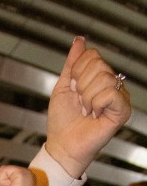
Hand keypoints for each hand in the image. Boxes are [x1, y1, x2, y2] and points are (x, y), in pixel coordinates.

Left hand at [46, 37, 130, 177]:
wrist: (62, 145)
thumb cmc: (62, 121)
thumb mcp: (63, 87)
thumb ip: (71, 64)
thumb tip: (79, 40)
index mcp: (97, 78)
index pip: (92, 55)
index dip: (76, 72)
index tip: (73, 90)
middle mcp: (111, 85)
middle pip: (98, 65)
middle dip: (81, 86)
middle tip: (80, 103)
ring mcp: (119, 97)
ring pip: (103, 78)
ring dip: (87, 97)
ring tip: (86, 111)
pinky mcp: (122, 110)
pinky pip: (111, 93)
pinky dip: (96, 103)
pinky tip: (95, 114)